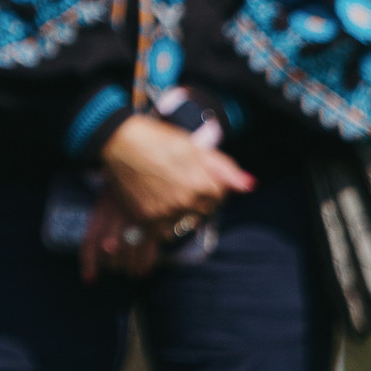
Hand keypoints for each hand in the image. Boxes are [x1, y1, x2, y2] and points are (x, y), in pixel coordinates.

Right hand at [80, 111, 255, 285]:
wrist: (120, 143)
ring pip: (184, 222)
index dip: (209, 182)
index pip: (219, 195)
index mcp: (203, 184)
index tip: (194, 172)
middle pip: (203, 210)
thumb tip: (249, 186)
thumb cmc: (159, 139)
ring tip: (165, 190)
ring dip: (180, 212)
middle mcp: (186, 203)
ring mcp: (165, 213)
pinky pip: (164, 230)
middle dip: (196, 198)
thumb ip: (225, 169)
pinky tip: (155, 201)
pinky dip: (162, 220)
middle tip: (178, 179)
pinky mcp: (146, 220)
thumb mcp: (196, 147)